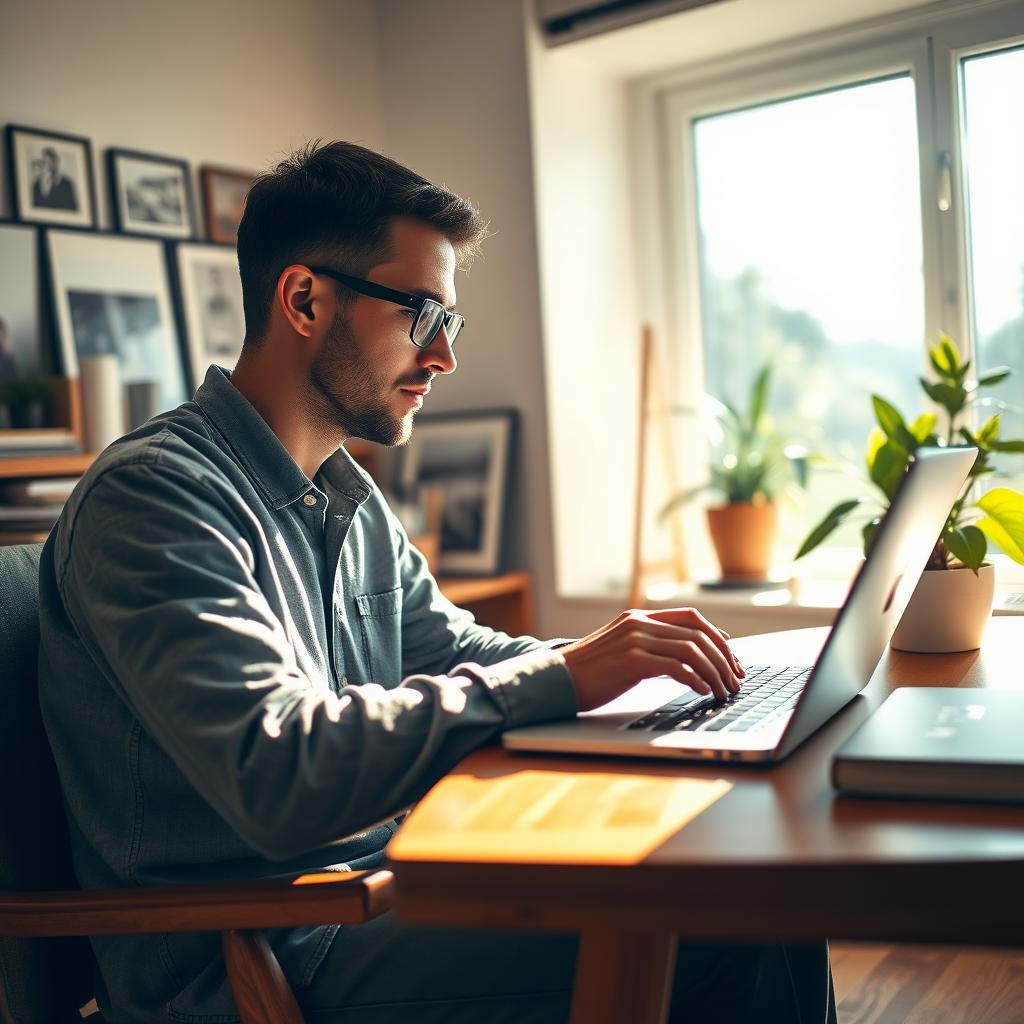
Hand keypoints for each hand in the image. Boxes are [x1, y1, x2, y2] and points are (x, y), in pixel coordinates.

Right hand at [561, 607, 744, 710]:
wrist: (556, 679)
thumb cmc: (589, 672)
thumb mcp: (620, 648)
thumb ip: (648, 645)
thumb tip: (684, 660)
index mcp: (638, 617)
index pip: (691, 617)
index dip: (718, 636)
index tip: (732, 658)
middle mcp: (639, 623)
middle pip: (698, 632)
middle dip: (724, 658)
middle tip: (736, 679)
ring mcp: (635, 640)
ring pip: (692, 649)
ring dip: (715, 672)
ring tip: (724, 691)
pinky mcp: (631, 661)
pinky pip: (676, 667)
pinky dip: (696, 679)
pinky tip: (704, 692)